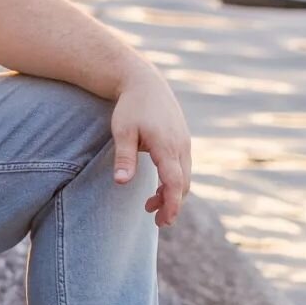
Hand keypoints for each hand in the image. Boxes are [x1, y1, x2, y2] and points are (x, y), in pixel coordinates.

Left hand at [110, 66, 191, 227]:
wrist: (144, 83)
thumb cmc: (130, 107)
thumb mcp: (122, 131)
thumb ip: (124, 158)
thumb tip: (121, 183)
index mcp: (167, 146)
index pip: (175, 183)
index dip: (172, 204)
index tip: (164, 221)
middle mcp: (181, 146)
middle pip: (183, 184)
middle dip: (172, 204)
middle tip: (156, 221)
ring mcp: (184, 143)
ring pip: (184, 176)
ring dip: (172, 194)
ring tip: (150, 205)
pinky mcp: (182, 141)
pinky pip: (182, 167)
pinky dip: (174, 181)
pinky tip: (158, 187)